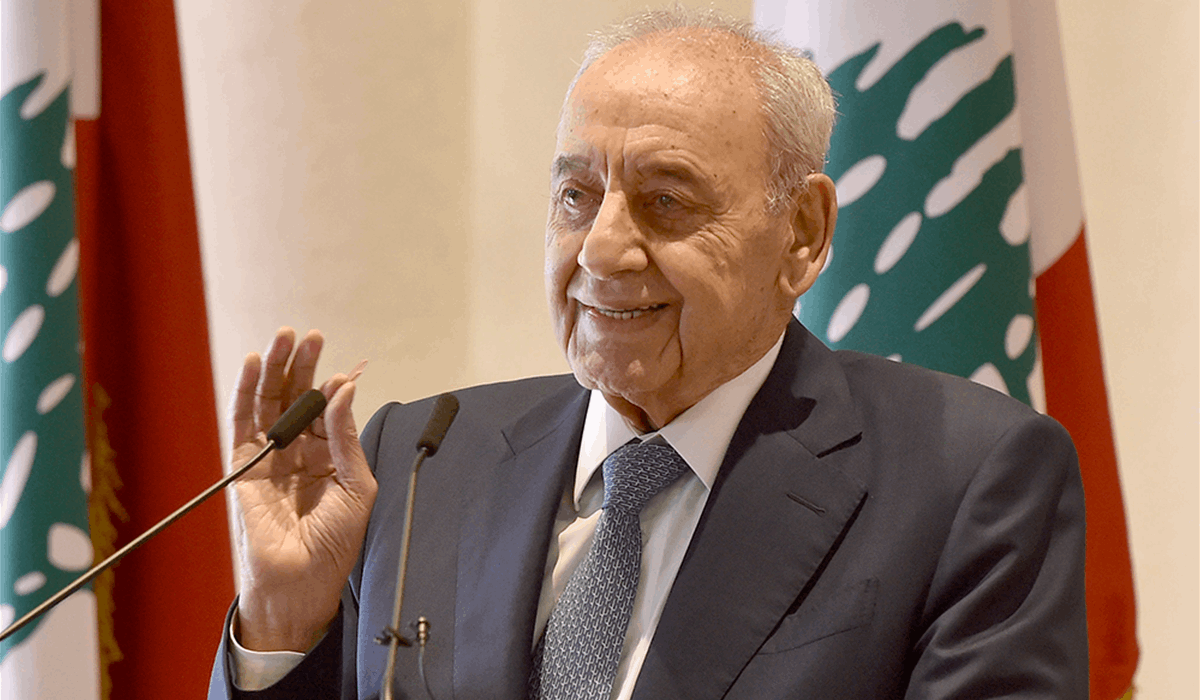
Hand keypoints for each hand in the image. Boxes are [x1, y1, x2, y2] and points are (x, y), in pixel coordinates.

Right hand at [228, 328, 376, 651]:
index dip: (334, 387)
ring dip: (276, 367)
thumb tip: (343, 391)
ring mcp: (270, 456)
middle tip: (311, 337)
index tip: (343, 368)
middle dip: (303, 365)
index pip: (328, 410)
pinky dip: (245, 390)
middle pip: (298, 397)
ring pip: (270, 401)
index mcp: (329, 456)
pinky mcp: (244, 465)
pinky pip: (243, 421)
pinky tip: (254, 363)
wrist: (301, 580)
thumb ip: (346, 437)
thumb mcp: (357, 486)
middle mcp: (299, 451)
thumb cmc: (334, 543)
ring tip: (285, 337)